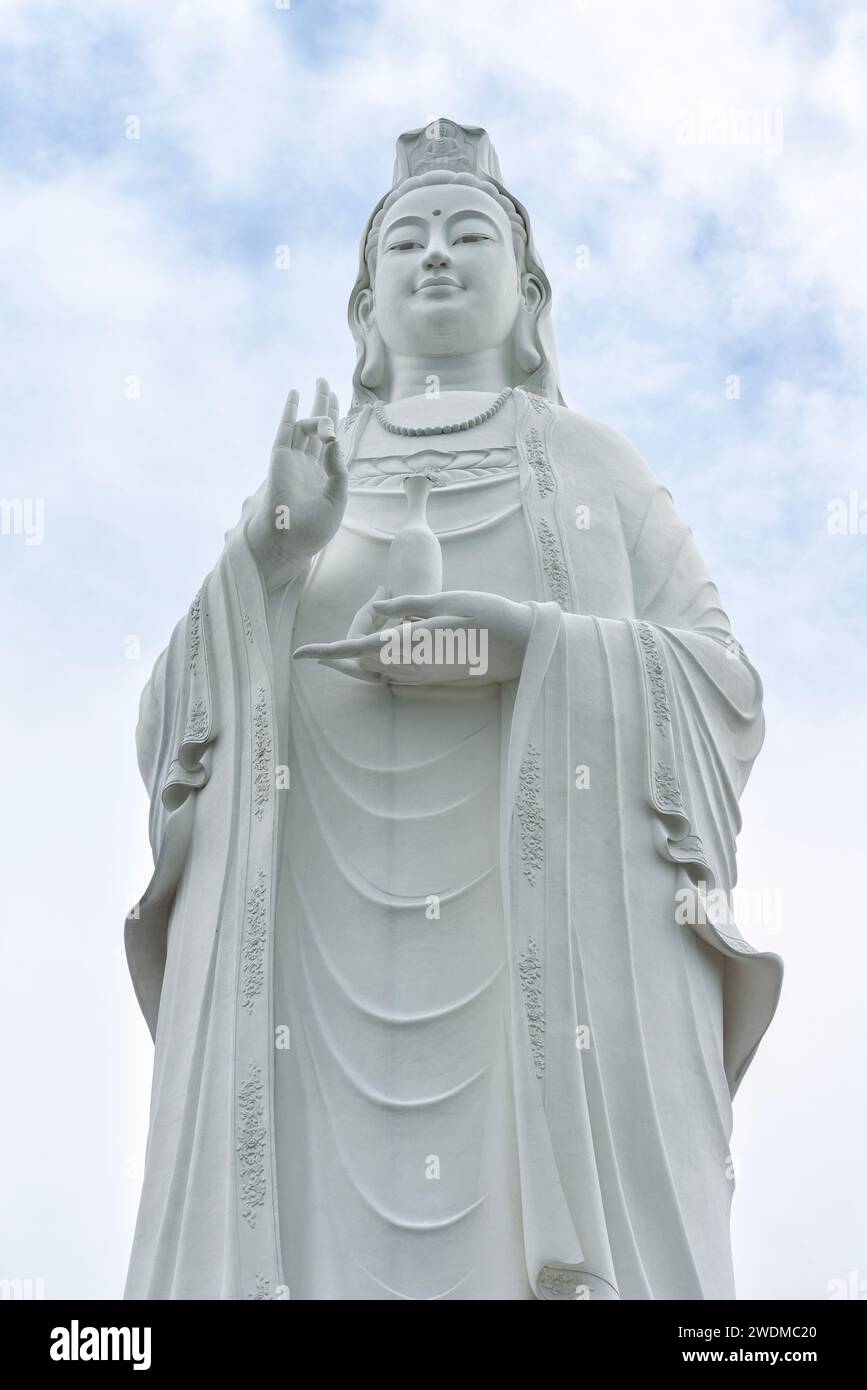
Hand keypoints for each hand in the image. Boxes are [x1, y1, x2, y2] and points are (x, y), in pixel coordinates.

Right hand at [246, 378, 346, 589]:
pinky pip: (285, 430)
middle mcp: (307, 464)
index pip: (330, 442)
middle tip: (324, 381)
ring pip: (305, 426)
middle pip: (316, 428)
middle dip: (322, 404)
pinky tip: (295, 393)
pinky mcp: (279, 459)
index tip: (337, 400)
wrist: (290, 541)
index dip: (334, 421)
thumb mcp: (337, 498)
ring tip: (326, 407)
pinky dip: (290, 411)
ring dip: (316, 410)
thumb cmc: (313, 528)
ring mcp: (293, 460)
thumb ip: (339, 469)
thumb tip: (336, 439)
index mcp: (323, 476)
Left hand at [293, 590, 533, 685]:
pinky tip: (397, 629)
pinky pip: (396, 670)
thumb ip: (409, 606)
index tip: (301, 654)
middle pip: (362, 662)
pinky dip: (386, 652)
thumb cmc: (490, 617)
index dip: (327, 651)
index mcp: (413, 646)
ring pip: (378, 668)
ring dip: (367, 646)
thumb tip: (376, 606)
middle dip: (350, 641)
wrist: (524, 647)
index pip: (359, 651)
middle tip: (367, 606)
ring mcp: (424, 675)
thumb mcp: (448, 601)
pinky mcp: (433, 676)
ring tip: (379, 612)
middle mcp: (414, 667)